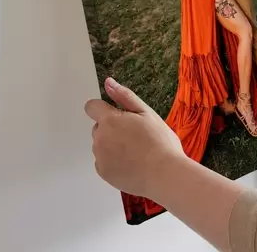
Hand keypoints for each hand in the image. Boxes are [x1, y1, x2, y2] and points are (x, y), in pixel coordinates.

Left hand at [84, 78, 183, 197]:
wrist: (165, 174)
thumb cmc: (159, 142)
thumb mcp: (146, 112)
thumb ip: (124, 96)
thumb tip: (108, 83)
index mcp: (109, 120)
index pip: (91, 106)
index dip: (103, 108)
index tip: (118, 115)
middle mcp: (100, 138)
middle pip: (99, 126)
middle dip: (112, 128)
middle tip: (135, 134)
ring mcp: (100, 157)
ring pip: (101, 144)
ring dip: (113, 144)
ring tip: (136, 150)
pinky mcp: (103, 172)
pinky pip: (103, 161)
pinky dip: (113, 160)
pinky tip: (132, 162)